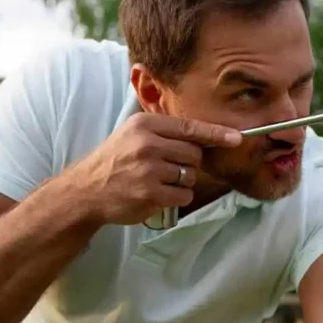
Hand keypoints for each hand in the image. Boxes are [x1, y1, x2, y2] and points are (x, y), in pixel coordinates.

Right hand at [65, 112, 241, 224]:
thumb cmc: (116, 161)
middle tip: (167, 167)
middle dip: (188, 163)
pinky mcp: (150, 194)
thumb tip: (207, 135)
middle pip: (194, 154)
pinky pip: (184, 195)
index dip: (216, 133)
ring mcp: (148, 170)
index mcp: (144, 126)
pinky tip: (158, 194)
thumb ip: (165, 132)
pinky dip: (178, 197)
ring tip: (157, 180)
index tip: (237, 138)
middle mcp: (147, 145)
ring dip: (181, 181)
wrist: (86, 190)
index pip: (189, 128)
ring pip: (190, 175)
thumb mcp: (133, 135)